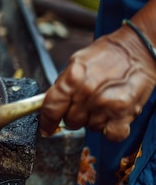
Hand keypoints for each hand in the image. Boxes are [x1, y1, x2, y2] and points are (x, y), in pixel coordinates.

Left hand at [39, 25, 155, 141]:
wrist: (138, 50)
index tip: (46, 128)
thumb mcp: (76, 62)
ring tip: (101, 104)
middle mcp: (87, 92)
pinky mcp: (124, 112)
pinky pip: (110, 134)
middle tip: (83, 105)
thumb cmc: (108, 54)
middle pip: (70, 121)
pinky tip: (111, 117)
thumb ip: (63, 84)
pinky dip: (110, 130)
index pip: (51, 107)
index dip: (46, 121)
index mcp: (73, 77)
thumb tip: (52, 102)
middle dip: (74, 116)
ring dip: (93, 121)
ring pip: (90, 128)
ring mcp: (106, 103)